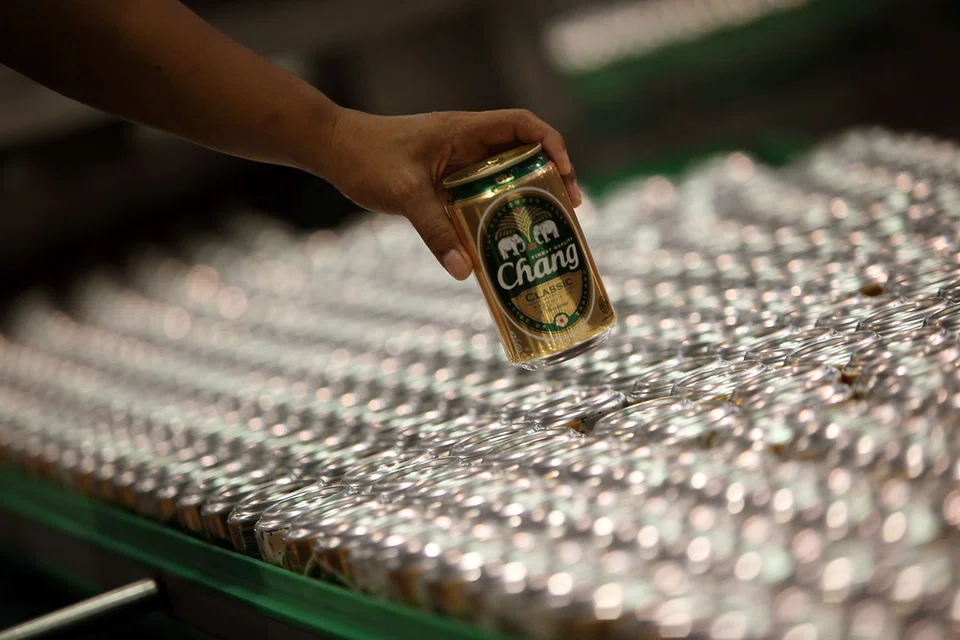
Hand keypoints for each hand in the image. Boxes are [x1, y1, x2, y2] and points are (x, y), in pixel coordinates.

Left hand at [319, 108, 580, 279]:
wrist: (333, 150)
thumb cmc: (366, 157)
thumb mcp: (404, 194)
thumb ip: (434, 230)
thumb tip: (465, 271)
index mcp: (464, 131)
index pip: (522, 125)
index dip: (551, 144)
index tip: (565, 174)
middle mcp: (466, 143)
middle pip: (521, 154)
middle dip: (547, 179)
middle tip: (565, 212)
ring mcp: (455, 161)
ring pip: (501, 176)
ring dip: (522, 198)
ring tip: (541, 230)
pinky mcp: (442, 180)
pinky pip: (477, 195)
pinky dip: (492, 214)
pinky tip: (497, 242)